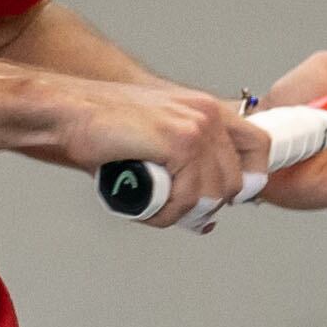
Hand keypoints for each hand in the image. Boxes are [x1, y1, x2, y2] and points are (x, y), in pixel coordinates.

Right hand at [48, 82, 250, 225]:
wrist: (66, 112)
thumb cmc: (103, 126)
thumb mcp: (155, 138)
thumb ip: (185, 169)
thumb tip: (206, 218)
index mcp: (206, 108)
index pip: (259, 147)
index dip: (249, 180)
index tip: (225, 199)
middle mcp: (207, 114)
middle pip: (234, 183)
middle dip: (204, 206)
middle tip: (174, 210)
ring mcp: (195, 128)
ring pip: (211, 195)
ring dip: (181, 213)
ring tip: (153, 206)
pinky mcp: (178, 143)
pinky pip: (187, 197)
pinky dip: (166, 213)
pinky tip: (146, 206)